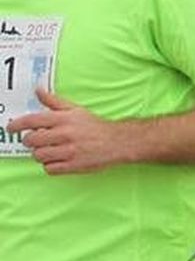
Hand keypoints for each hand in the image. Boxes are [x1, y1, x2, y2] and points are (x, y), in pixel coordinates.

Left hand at [9, 89, 129, 174]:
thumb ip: (54, 101)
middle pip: (32, 141)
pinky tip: (58, 160)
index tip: (11, 128)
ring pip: (39, 156)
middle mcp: (65, 134)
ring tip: (50, 151)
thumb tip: (38, 91)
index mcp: (64, 119)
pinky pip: (49, 169)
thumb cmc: (95, 126)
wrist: (118, 142)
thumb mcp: (75, 110)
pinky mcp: (74, 165)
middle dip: (31, 141)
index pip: (32, 121)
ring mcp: (69, 151)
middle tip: (37, 141)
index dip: (16, 125)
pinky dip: (50, 165)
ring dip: (41, 154)